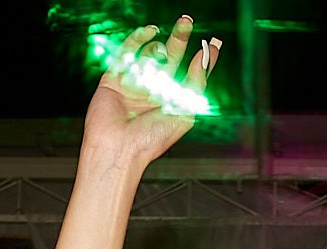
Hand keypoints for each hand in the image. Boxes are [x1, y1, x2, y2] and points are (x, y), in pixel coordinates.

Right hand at [84, 18, 219, 166]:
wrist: (119, 148)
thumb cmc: (152, 139)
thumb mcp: (185, 112)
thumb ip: (196, 84)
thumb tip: (204, 58)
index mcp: (171, 102)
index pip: (189, 75)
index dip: (201, 59)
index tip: (213, 43)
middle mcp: (153, 91)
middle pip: (169, 58)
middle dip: (179, 39)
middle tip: (187, 22)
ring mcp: (134, 84)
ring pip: (148, 55)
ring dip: (159, 44)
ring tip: (166, 41)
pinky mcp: (114, 79)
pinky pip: (125, 54)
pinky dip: (136, 40)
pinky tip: (149, 31)